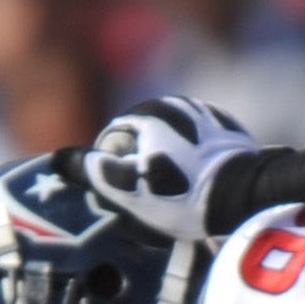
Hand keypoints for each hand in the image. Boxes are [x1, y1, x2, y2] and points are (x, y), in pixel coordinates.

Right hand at [82, 97, 264, 244]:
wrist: (245, 193)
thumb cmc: (182, 194)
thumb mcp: (128, 189)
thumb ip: (93, 171)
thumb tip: (60, 158)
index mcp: (146, 113)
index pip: (112, 143)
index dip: (115, 174)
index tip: (131, 197)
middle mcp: (175, 104)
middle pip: (143, 141)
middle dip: (144, 166)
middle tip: (156, 199)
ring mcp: (204, 113)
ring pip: (172, 142)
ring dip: (170, 163)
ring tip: (182, 194)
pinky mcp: (228, 128)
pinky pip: (199, 144)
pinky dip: (195, 160)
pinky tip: (202, 183)